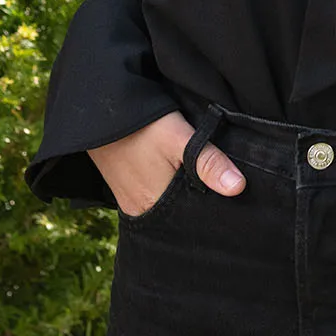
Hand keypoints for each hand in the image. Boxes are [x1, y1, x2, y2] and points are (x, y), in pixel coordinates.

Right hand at [89, 110, 246, 217]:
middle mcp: (140, 211)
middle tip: (227, 199)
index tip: (235, 210)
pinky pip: (154, 200)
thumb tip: (239, 188)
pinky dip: (170, 193)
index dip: (213, 216)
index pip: (191, 223)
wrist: (96, 111)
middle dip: (201, 210)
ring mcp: (130, 202)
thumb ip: (207, 162)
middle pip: (180, 218)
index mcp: (154, 207)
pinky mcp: (125, 189)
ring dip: (185, 200)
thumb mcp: (178, 138)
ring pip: (168, 208)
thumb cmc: (141, 125)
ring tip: (209, 189)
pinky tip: (182, 181)